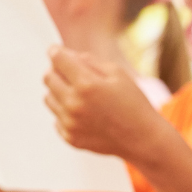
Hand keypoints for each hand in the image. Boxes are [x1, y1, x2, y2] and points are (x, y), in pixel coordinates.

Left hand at [44, 46, 168, 164]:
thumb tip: (67, 55)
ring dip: (60, 92)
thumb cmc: (134, 104)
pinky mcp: (70, 138)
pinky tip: (86, 115)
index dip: (57, 52)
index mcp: (86, 84)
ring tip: (81, 97)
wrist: (143, 140)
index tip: (58, 52)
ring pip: (48, 98)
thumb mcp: (118, 74)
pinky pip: (56, 118)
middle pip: (48, 77)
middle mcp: (74, 104)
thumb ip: (90, 61)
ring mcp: (70, 123)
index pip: (57, 59)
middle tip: (74, 76)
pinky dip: (66, 113)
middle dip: (57, 72)